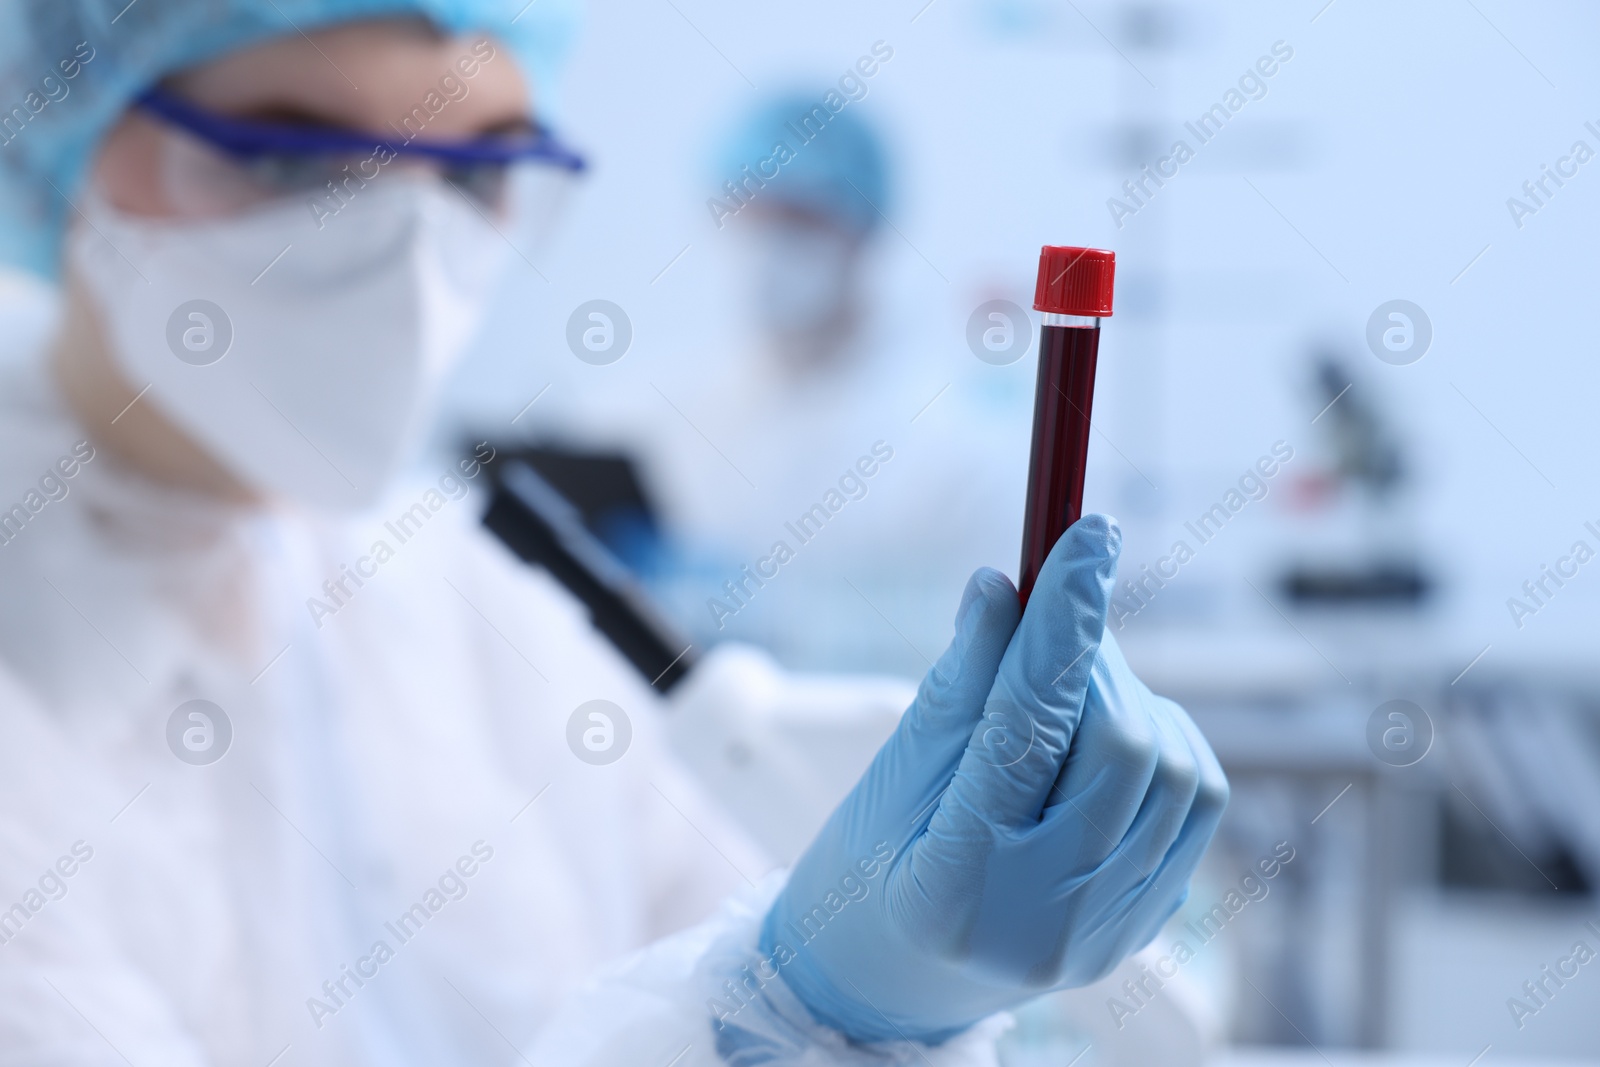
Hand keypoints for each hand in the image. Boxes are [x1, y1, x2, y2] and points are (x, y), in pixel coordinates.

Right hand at [760, 516, 1228, 1042]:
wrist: (884, 987)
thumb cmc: (861, 875)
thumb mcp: (884, 782)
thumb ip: (953, 689)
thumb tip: (1002, 586)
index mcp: (956, 886)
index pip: (1026, 728)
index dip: (1061, 621)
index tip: (1085, 533)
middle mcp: (1047, 922)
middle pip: (1122, 750)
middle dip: (1096, 659)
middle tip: (1053, 616)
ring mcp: (1106, 934)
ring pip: (1176, 773)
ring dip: (1131, 698)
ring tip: (1064, 690)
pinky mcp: (1143, 926)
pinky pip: (1193, 808)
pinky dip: (1160, 744)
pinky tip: (1101, 739)